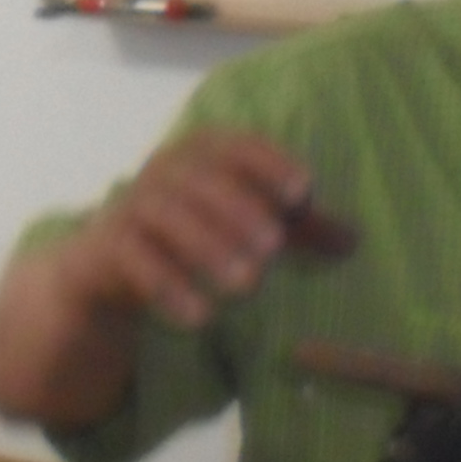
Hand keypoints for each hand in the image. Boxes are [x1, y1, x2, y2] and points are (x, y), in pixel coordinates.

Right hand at [72, 129, 321, 329]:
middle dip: (239, 210)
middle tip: (274, 247)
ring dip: (207, 249)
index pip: (235, 144)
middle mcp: (162, 170)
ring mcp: (130, 206)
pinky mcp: (107, 247)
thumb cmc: (190, 234)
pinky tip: (200, 317)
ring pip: (165, 216)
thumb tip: (353, 241)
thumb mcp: (243, 224)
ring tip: (247, 285)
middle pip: (198, 179)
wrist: (107, 264)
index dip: (269, 163)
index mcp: (199, 152)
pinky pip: (135, 261)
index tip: (303, 193)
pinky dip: (168, 287)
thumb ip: (295, 230)